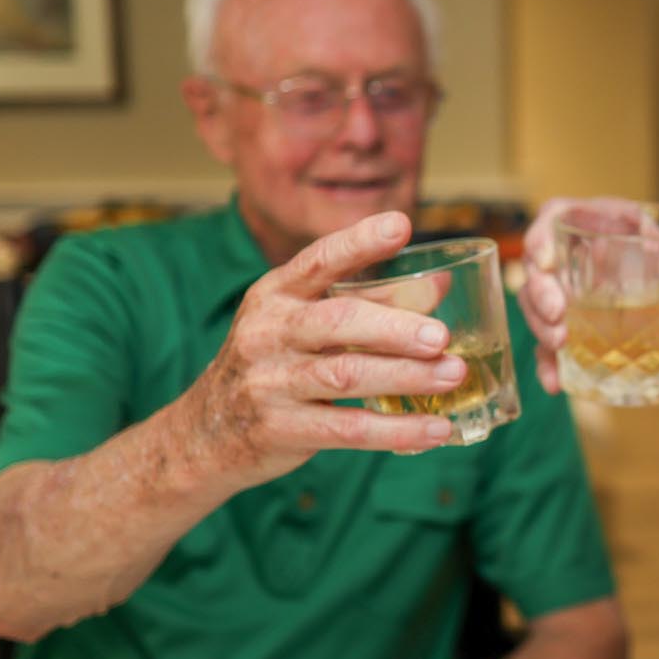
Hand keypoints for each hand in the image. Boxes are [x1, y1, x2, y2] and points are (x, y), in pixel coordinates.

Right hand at [177, 210, 471, 485]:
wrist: (204, 433)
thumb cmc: (273, 365)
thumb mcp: (306, 324)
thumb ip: (372, 302)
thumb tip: (442, 284)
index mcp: (275, 295)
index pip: (318, 260)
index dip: (359, 242)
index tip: (402, 225)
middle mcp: (268, 332)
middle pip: (338, 321)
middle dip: (395, 325)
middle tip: (442, 335)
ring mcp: (269, 382)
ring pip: (345, 375)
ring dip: (406, 376)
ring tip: (454, 375)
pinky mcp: (279, 429)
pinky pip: (347, 429)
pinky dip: (396, 429)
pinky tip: (437, 429)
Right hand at [518, 196, 658, 393]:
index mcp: (606, 225)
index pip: (558, 217)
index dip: (542, 236)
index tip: (546, 261)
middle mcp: (580, 258)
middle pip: (539, 267)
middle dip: (539, 291)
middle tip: (558, 317)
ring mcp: (573, 296)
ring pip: (537, 306)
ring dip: (539, 327)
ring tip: (558, 346)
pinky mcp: (576, 331)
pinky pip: (551, 346)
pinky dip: (549, 365)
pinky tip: (556, 383)